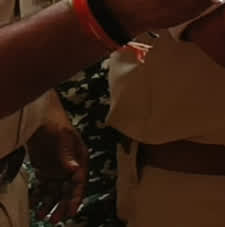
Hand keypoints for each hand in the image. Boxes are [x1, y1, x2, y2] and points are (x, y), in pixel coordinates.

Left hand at [26, 106, 86, 221]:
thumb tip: (75, 170)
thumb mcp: (63, 140)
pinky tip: (35, 206)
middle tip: (55, 220)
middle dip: (62, 206)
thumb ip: (67, 156)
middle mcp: (71, 167)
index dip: (75, 199)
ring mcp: (58, 169)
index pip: (79, 184)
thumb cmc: (56, 125)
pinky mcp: (45, 169)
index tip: (71, 212)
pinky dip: (41, 197)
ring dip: (50, 205)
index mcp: (80, 160)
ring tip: (42, 217)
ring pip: (56, 192)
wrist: (40, 117)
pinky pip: (44, 187)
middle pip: (68, 191)